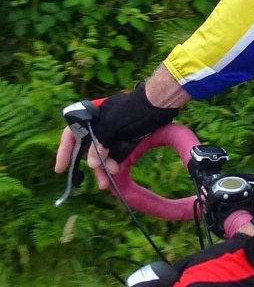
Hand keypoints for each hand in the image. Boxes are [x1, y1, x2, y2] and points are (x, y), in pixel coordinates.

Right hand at [54, 75, 181, 188]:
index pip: (71, 133)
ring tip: (107, 181)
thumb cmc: (134, 109)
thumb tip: (89, 163)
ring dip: (102, 168)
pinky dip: (112, 165)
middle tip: (97, 180)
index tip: (61, 169)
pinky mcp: (124, 140)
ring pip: (101, 155)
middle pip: (87, 148)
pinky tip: (115, 173)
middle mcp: (100, 126)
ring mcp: (112, 134)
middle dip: (91, 165)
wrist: (160, 105)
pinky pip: (113, 156)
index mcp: (92, 116)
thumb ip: (99, 141)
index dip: (65, 151)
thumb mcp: (112, 123)